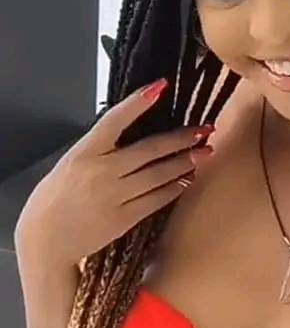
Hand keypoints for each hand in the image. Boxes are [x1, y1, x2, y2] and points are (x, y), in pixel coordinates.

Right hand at [15, 79, 214, 267]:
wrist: (46, 240)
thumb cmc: (56, 198)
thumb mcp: (72, 163)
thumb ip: (100, 148)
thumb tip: (131, 132)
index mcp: (84, 152)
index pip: (114, 119)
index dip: (138, 103)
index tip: (160, 86)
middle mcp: (101, 171)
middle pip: (149, 149)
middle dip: (181, 138)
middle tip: (205, 129)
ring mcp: (114, 195)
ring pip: (158, 174)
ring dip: (185, 162)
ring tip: (205, 152)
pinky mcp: (124, 218)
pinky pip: (156, 199)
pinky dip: (175, 187)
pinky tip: (187, 179)